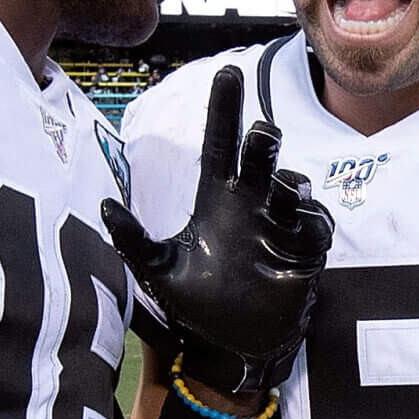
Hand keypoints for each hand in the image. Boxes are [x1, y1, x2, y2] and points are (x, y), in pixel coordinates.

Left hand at [102, 65, 331, 399]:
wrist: (234, 347)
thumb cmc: (199, 307)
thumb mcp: (158, 273)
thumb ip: (133, 242)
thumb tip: (103, 207)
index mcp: (217, 200)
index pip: (220, 144)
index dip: (223, 109)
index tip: (228, 71)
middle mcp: (250, 203)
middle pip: (259, 156)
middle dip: (263, 140)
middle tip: (262, 134)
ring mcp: (280, 224)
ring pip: (291, 185)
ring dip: (286, 183)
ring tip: (278, 190)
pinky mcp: (304, 250)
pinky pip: (314, 223)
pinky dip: (309, 218)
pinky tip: (298, 220)